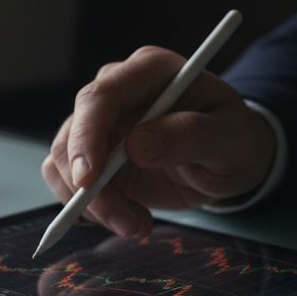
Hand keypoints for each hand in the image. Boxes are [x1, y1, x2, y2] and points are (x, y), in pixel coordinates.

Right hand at [42, 46, 277, 238]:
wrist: (226, 160)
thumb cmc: (233, 140)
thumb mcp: (230, 139)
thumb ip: (190, 135)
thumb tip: (138, 145)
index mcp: (149, 71)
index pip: (99, 98)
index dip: (86, 138)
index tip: (89, 181)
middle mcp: (115, 92)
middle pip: (72, 135)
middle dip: (90, 188)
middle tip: (128, 222)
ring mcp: (99, 124)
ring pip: (63, 164)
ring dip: (94, 205)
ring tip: (138, 224)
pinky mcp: (90, 155)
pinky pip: (66, 182)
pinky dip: (90, 210)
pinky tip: (128, 218)